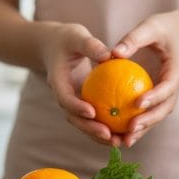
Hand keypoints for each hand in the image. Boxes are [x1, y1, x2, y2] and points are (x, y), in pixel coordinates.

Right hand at [40, 23, 122, 145]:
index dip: (77, 107)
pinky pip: (93, 120)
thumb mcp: (77, 36)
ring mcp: (72, 103)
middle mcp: (64, 97)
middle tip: (109, 136)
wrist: (54, 46)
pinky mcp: (82, 105)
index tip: (92, 112)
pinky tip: (125, 133)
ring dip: (100, 136)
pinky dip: (107, 128)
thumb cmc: (67, 39)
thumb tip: (110, 55)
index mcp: (58, 82)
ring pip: (84, 124)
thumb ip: (91, 45)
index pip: (66, 98)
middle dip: (91, 129)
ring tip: (119, 142)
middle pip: (75, 118)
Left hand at [112, 10, 178, 146]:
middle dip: (149, 121)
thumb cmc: (164, 27)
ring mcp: (167, 93)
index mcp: (176, 71)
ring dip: (143, 129)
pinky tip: (118, 134)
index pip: (167, 87)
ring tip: (124, 141)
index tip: (138, 103)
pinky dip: (137, 124)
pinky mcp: (158, 96)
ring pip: (157, 115)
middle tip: (130, 129)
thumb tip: (113, 53)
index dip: (155, 97)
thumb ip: (134, 39)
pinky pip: (148, 112)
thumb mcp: (151, 27)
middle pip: (164, 109)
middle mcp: (173, 86)